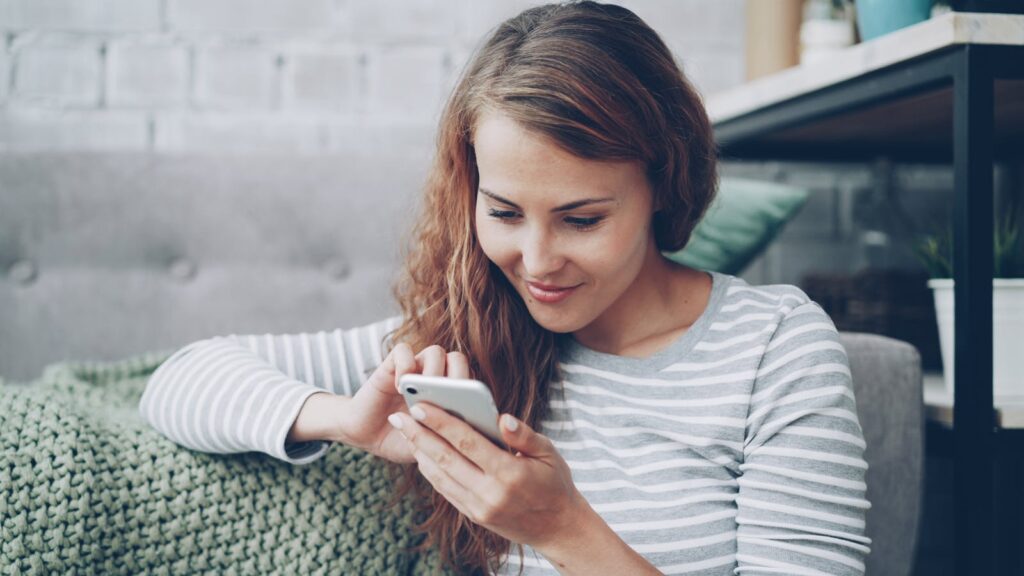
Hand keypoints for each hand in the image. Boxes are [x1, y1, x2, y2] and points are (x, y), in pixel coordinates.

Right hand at [339, 344, 465, 463]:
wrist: (366, 436)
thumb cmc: (402, 440)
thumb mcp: (429, 446)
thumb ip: (447, 437)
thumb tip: (471, 433)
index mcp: (450, 395)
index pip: (472, 382)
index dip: (475, 394)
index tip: (469, 413)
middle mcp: (435, 378)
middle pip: (458, 361)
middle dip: (457, 378)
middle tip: (447, 400)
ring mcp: (414, 369)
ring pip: (435, 351)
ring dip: (433, 371)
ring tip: (423, 394)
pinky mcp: (391, 365)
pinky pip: (403, 351)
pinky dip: (404, 364)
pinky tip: (400, 386)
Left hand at [387, 381, 586, 549]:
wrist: (557, 527)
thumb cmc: (554, 482)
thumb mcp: (548, 453)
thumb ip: (524, 434)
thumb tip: (502, 417)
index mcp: (509, 472)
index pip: (467, 442)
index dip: (441, 423)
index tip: (420, 406)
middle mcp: (490, 492)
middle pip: (446, 458)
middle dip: (419, 435)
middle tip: (398, 415)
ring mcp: (479, 507)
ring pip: (440, 475)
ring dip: (419, 451)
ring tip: (405, 430)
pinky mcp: (474, 515)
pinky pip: (445, 490)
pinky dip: (430, 470)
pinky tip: (421, 453)